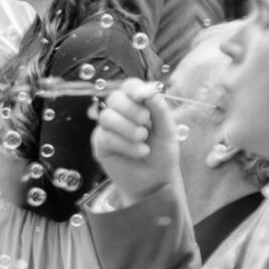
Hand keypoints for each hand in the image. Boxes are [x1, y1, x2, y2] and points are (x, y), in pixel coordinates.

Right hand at [89, 78, 181, 207]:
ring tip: (143, 140)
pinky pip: (106, 137)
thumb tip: (149, 91)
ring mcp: (108, 129)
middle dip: (131, 109)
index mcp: (138, 106)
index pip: (129, 87)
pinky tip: (140, 152)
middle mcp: (121, 114)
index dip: (133, 88)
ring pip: (107, 117)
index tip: (141, 96)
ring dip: (127, 128)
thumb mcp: (168, 131)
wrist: (155, 182)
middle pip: (115, 98)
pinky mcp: (100, 145)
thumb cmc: (162, 155)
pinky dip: (124, 144)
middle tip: (145, 123)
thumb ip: (159, 110)